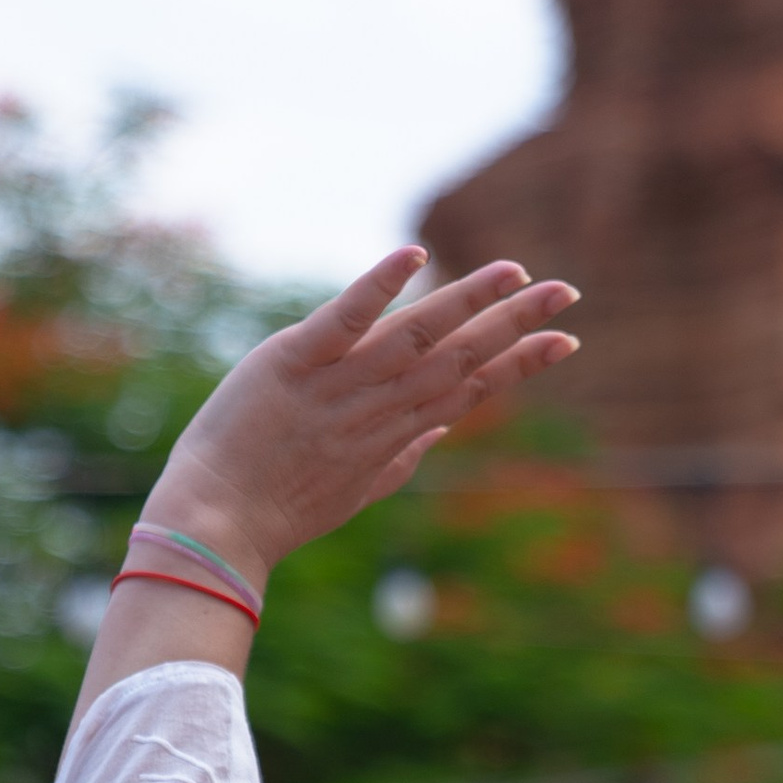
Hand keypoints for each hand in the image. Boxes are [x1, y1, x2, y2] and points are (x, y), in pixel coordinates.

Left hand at [142, 249, 579, 592]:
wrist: (215, 527)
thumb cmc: (279, 511)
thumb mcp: (354, 488)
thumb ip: (403, 454)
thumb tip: (441, 428)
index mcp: (395, 435)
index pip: (470, 391)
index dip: (520, 365)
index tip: (566, 341)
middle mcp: (378, 409)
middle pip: (459, 359)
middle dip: (515, 325)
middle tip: (567, 292)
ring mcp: (338, 386)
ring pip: (416, 335)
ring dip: (468, 300)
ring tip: (513, 272)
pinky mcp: (292, 363)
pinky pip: (343, 320)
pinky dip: (378, 287)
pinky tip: (414, 255)